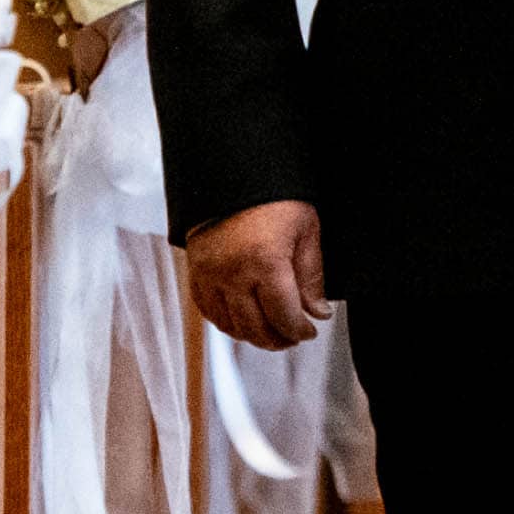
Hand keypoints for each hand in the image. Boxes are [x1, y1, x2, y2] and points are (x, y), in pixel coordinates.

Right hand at [182, 201, 327, 350]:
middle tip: (292, 336)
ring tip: (271, 332)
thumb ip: (312, 276)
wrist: (231, 174)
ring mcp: (210, 275)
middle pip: (256, 328)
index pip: (284, 316)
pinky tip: (243, 321)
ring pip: (231, 326)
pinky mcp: (195, 272)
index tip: (309, 331)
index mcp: (265, 262)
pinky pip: (208, 312)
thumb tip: (317, 312)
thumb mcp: (305, 230)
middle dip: (278, 339)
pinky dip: (227, 323)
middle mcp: (234, 273)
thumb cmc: (273, 196)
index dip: (299, 330)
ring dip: (253, 336)